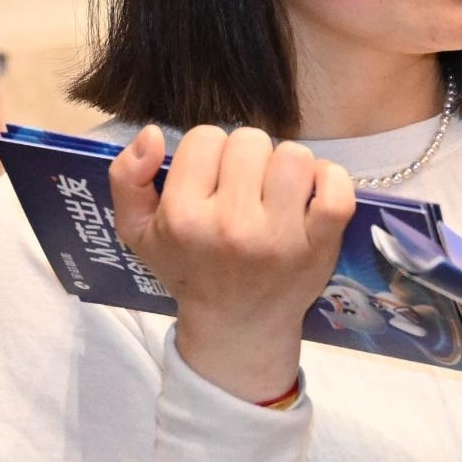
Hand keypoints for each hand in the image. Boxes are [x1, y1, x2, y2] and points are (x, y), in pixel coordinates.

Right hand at [111, 124, 352, 404]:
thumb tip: (152, 134)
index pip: (204, 138)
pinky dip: (330, 179)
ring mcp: (280, 236)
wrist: (238, 327)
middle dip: (247, 158)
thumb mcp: (138, 232)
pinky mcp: (320, 244)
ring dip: (286, 167)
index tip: (211, 180)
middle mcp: (231, 226)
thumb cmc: (189, 270)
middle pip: (249, 141)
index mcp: (184, 218)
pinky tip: (311, 194)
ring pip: (293, 155)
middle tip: (245, 188)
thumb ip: (126, 178)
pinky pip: (335, 187)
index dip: (209, 153)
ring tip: (276, 193)